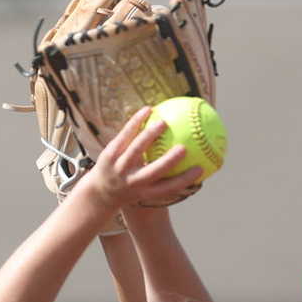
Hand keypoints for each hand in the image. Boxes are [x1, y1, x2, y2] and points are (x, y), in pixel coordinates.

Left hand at [73, 108, 204, 215]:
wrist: (100, 192)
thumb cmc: (134, 186)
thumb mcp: (149, 187)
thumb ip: (171, 176)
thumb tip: (197, 159)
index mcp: (147, 191)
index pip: (168, 188)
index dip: (185, 180)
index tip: (200, 169)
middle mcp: (133, 181)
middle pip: (152, 172)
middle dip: (168, 162)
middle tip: (183, 148)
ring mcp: (120, 167)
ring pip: (135, 149)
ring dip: (149, 136)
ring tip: (163, 122)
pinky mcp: (109, 154)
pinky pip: (125, 135)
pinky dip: (136, 122)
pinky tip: (148, 109)